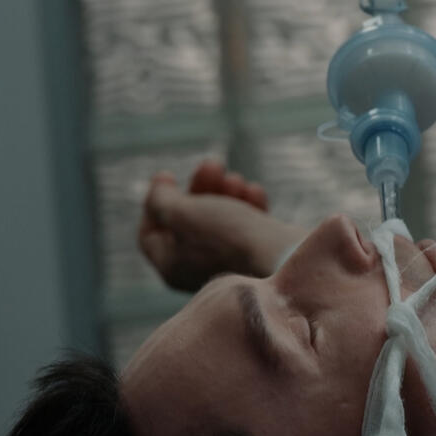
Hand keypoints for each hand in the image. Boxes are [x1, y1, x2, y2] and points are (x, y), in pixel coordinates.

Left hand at [137, 160, 304, 291]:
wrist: (284, 257)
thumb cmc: (229, 238)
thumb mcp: (182, 213)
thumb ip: (161, 200)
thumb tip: (160, 192)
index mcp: (172, 266)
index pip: (150, 232)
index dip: (155, 200)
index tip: (169, 175)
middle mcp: (197, 270)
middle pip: (187, 222)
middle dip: (199, 189)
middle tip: (212, 165)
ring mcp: (229, 264)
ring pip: (218, 221)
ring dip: (225, 192)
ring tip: (237, 179)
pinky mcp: (257, 257)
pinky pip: (245, 227)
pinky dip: (247, 205)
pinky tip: (256, 192)